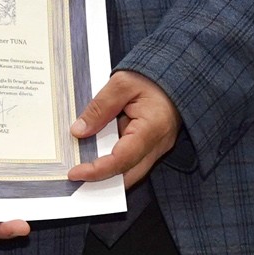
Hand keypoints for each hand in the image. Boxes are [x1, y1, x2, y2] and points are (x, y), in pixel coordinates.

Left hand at [66, 70, 179, 188]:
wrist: (178, 73)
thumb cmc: (153, 76)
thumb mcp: (121, 84)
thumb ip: (99, 107)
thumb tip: (79, 131)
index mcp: (152, 128)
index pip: (122, 160)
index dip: (96, 170)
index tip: (75, 173)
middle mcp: (158, 144)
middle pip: (128, 175)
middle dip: (101, 181)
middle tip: (75, 177)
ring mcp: (158, 147)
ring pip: (131, 172)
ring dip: (108, 173)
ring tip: (82, 168)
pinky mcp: (153, 145)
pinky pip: (133, 161)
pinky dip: (115, 162)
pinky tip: (96, 156)